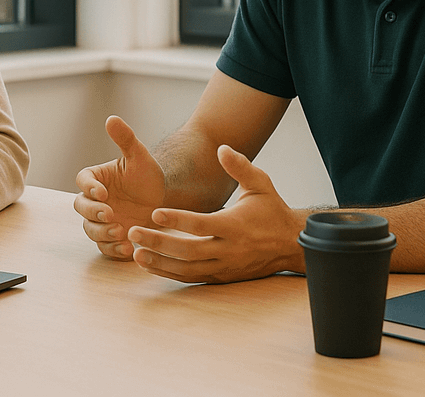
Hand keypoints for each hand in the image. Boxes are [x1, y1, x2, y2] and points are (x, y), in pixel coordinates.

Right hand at [74, 115, 165, 259]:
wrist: (164, 199)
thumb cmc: (148, 174)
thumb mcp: (139, 156)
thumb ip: (125, 139)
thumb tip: (111, 118)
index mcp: (97, 179)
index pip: (83, 181)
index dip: (89, 187)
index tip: (103, 193)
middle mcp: (94, 200)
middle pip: (81, 207)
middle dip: (93, 212)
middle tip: (110, 214)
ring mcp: (102, 221)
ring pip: (91, 229)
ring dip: (102, 232)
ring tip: (120, 231)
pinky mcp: (112, 238)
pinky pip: (105, 247)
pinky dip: (113, 250)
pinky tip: (128, 249)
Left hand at [127, 145, 303, 283]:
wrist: (291, 244)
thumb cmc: (272, 209)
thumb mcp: (261, 183)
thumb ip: (240, 166)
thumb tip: (221, 147)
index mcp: (235, 225)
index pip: (201, 224)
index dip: (178, 220)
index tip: (155, 213)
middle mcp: (228, 249)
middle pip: (188, 250)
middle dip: (159, 243)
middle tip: (134, 232)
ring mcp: (224, 266)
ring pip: (188, 268)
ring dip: (160, 263)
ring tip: (135, 254)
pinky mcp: (221, 277)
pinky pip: (193, 278)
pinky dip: (171, 274)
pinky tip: (151, 267)